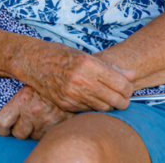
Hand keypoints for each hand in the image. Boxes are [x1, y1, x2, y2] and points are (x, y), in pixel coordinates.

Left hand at [0, 86, 69, 139]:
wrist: (74, 82)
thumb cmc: (48, 78)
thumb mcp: (29, 80)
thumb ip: (18, 94)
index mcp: (22, 99)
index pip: (2, 122)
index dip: (1, 128)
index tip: (3, 129)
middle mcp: (33, 113)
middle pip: (18, 134)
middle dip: (19, 130)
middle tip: (22, 123)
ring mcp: (48, 122)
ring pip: (33, 137)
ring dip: (34, 131)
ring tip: (39, 117)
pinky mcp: (59, 127)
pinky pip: (47, 136)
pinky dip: (46, 131)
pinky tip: (48, 119)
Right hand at [19, 44, 134, 112]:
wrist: (32, 61)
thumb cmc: (60, 55)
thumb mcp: (85, 55)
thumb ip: (110, 67)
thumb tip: (132, 75)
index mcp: (88, 64)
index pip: (122, 85)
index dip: (129, 88)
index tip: (127, 86)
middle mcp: (81, 80)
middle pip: (116, 100)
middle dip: (123, 100)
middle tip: (121, 96)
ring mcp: (72, 94)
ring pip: (104, 108)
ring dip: (109, 104)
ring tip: (106, 96)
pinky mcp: (65, 103)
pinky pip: (88, 110)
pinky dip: (93, 106)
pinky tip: (90, 97)